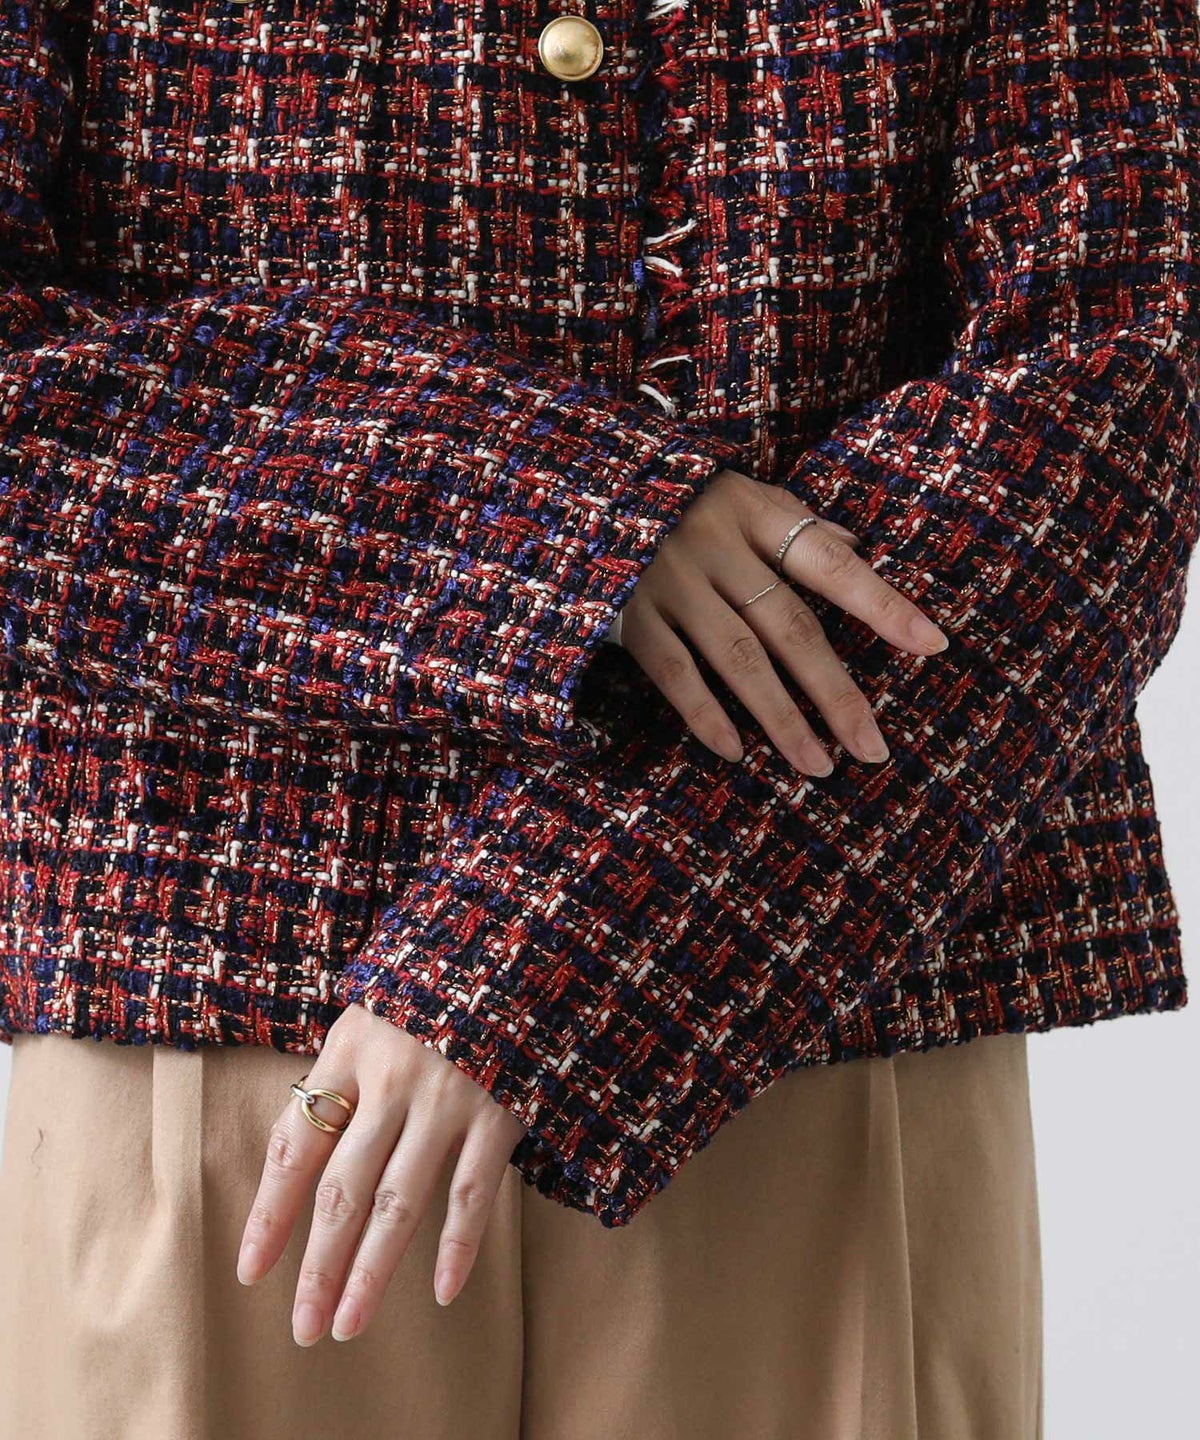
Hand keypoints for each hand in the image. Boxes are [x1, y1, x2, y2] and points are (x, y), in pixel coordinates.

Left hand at [236, 1001, 528, 1343]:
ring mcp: (448, 1096)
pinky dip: (457, 1245)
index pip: (295, 1145)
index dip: (270, 1213)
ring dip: (371, 1271)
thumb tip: (300, 1154)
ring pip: (400, 1202)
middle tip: (304, 1328)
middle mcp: (392, 1078)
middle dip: (318, 1266)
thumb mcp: (373, 1013)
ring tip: (348, 1325)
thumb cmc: (433, 986)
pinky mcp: (500, 1110)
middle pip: (343, 1189)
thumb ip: (342, 1074)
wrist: (515, 944)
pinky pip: (472, 1191)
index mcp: (350, 1050)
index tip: (251, 1271)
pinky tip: (440, 1291)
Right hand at [617, 469, 949, 774]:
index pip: (832, 564)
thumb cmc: (672, 499)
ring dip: (782, 719)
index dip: (884, 605)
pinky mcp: (626, 614)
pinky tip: (735, 753)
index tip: (933, 645)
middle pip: (792, 628)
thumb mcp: (734, 493)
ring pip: (739, 660)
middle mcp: (716, 545)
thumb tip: (859, 548)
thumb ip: (791, 521)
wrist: (573, 488)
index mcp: (753, 510)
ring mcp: (670, 580)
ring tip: (818, 766)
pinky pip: (674, 674)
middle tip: (873, 748)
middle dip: (836, 693)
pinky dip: (705, 715)